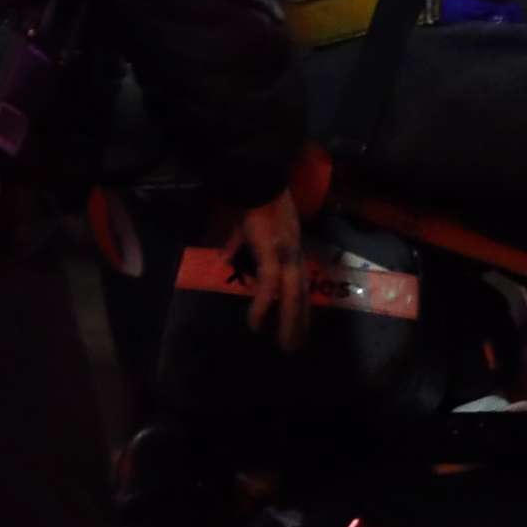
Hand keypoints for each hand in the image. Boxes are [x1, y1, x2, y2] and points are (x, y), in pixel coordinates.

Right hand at [223, 186, 308, 349]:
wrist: (256, 180)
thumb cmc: (252, 201)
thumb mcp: (248, 229)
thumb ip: (240, 245)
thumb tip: (225, 258)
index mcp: (291, 248)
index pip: (300, 283)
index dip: (301, 306)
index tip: (301, 326)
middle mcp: (294, 254)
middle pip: (301, 294)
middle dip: (300, 322)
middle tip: (296, 346)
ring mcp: (286, 254)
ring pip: (292, 295)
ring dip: (290, 321)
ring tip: (286, 344)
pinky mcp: (272, 252)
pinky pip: (269, 285)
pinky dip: (263, 305)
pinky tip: (256, 323)